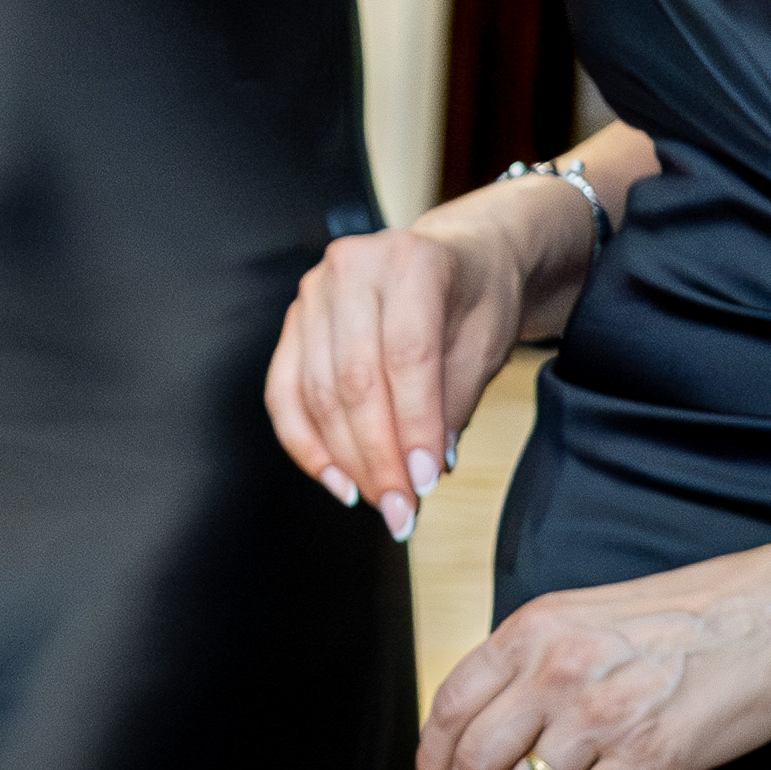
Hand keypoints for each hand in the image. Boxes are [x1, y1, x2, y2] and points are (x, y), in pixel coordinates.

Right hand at [264, 204, 529, 541]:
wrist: (456, 262)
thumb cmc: (474, 299)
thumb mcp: (486, 344)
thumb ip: (453, 403)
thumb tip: (421, 469)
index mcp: (410, 262)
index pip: (405, 355)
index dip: (414, 425)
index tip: (424, 481)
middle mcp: (351, 268)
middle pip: (355, 379)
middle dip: (377, 455)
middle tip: (399, 507)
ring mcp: (313, 293)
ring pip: (317, 392)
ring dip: (345, 458)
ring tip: (376, 499)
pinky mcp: (293, 323)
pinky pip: (285, 393)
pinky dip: (307, 444)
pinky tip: (335, 478)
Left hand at [421, 538, 770, 769]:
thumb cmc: (697, 614)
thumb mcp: (593, 616)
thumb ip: (539, 660)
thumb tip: (500, 723)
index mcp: (533, 629)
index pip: (450, 706)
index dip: (430, 763)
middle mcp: (554, 669)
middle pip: (473, 759)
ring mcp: (599, 715)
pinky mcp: (648, 757)